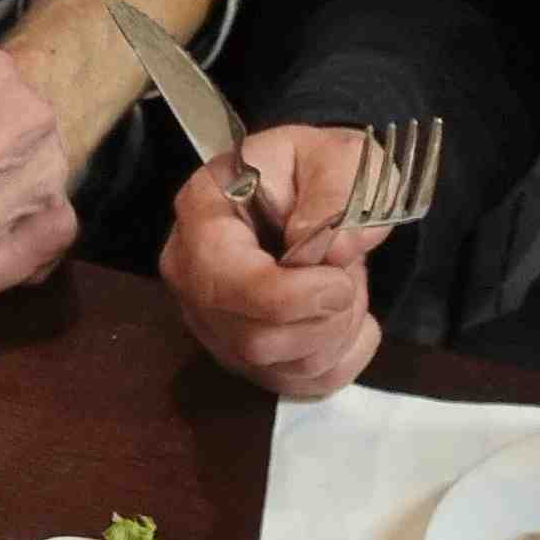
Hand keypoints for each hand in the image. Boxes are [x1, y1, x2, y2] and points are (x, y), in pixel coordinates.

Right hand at [157, 127, 389, 395]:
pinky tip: (343, 319)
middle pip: (253, 339)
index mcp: (202, 213)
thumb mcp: (338, 155)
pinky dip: (339, 358)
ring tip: (344, 287)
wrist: (305, 191)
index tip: (341, 279)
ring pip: (279, 367)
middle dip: (323, 320)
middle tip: (350, 278)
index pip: (227, 283)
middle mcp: (190, 276)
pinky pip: (296, 384)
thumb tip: (333, 250)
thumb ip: (340, 190)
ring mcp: (210, 322)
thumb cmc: (314, 169)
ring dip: (336, 334)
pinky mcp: (238, 356)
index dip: (292, 297)